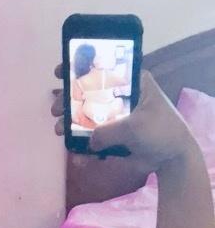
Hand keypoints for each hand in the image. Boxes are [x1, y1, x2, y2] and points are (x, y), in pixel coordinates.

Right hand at [51, 66, 196, 166]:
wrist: (171, 158)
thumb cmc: (160, 131)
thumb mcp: (135, 127)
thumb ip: (109, 132)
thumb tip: (89, 141)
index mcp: (131, 83)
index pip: (103, 69)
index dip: (80, 68)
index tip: (60, 72)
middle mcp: (120, 97)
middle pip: (89, 93)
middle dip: (69, 101)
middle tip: (55, 109)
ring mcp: (114, 118)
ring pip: (86, 117)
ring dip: (70, 124)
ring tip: (59, 130)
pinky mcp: (112, 137)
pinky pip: (92, 140)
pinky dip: (82, 147)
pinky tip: (75, 155)